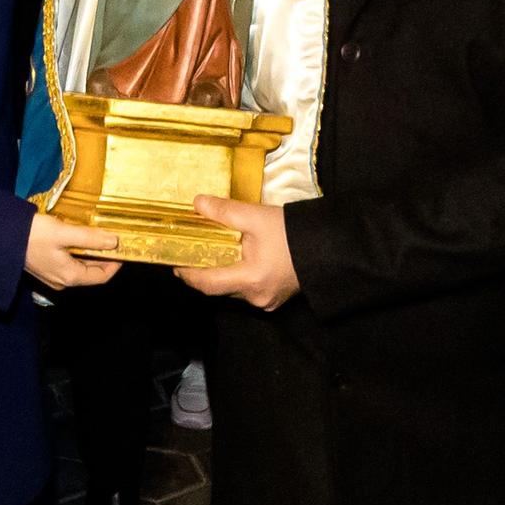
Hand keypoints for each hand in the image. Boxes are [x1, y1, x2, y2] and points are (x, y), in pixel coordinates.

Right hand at [25, 213, 121, 289]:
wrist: (0, 236)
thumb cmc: (32, 235)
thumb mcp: (64, 233)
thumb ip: (90, 238)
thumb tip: (114, 241)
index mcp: (70, 277)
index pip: (102, 276)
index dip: (116, 263)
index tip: (123, 247)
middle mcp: (62, 280)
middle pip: (91, 271)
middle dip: (104, 255)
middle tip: (112, 236)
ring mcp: (53, 275)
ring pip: (80, 265)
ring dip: (90, 251)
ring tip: (97, 233)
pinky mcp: (45, 267)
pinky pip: (69, 261)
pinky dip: (77, 250)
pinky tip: (77, 236)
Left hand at [174, 196, 298, 309]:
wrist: (329, 244)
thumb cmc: (293, 232)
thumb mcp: (256, 216)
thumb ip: (224, 211)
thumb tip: (197, 203)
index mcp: (250, 280)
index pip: (207, 283)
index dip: (188, 273)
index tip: (174, 261)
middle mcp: (257, 297)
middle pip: (218, 289)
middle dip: (202, 273)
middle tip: (189, 255)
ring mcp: (268, 301)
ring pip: (233, 290)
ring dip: (221, 274)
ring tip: (211, 254)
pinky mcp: (276, 298)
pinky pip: (248, 290)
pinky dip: (238, 276)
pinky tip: (237, 260)